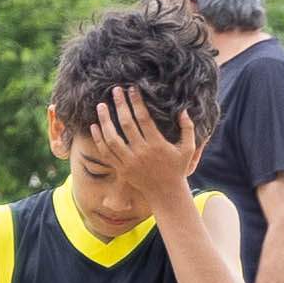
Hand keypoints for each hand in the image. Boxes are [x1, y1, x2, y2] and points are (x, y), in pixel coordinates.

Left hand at [94, 88, 203, 207]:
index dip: (137, 102)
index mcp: (157, 144)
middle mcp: (141, 152)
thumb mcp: (188, 148)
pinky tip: (94, 126)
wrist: (165, 193)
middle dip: (120, 105)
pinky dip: (98, 139)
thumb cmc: (177, 168)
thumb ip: (188, 128)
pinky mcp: (121, 169)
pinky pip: (106, 152)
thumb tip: (183, 110)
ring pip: (112, 138)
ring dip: (105, 120)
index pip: (144, 118)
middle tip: (115, 90)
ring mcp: (129, 161)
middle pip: (127, 124)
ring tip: (101, 106)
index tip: (132, 89)